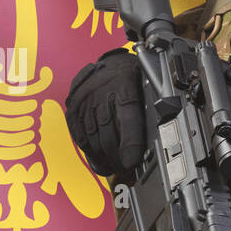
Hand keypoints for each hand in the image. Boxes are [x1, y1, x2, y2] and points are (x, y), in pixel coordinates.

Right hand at [64, 47, 145, 182]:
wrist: (108, 61)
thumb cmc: (131, 74)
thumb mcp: (146, 84)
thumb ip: (147, 109)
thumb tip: (157, 138)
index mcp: (124, 82)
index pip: (127, 117)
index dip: (129, 144)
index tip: (131, 162)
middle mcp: (101, 91)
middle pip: (107, 132)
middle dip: (116, 157)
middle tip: (125, 169)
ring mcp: (84, 99)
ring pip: (91, 137)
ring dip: (102, 157)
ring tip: (113, 168)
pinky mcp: (73, 108)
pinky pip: (79, 135)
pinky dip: (89, 151)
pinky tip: (98, 159)